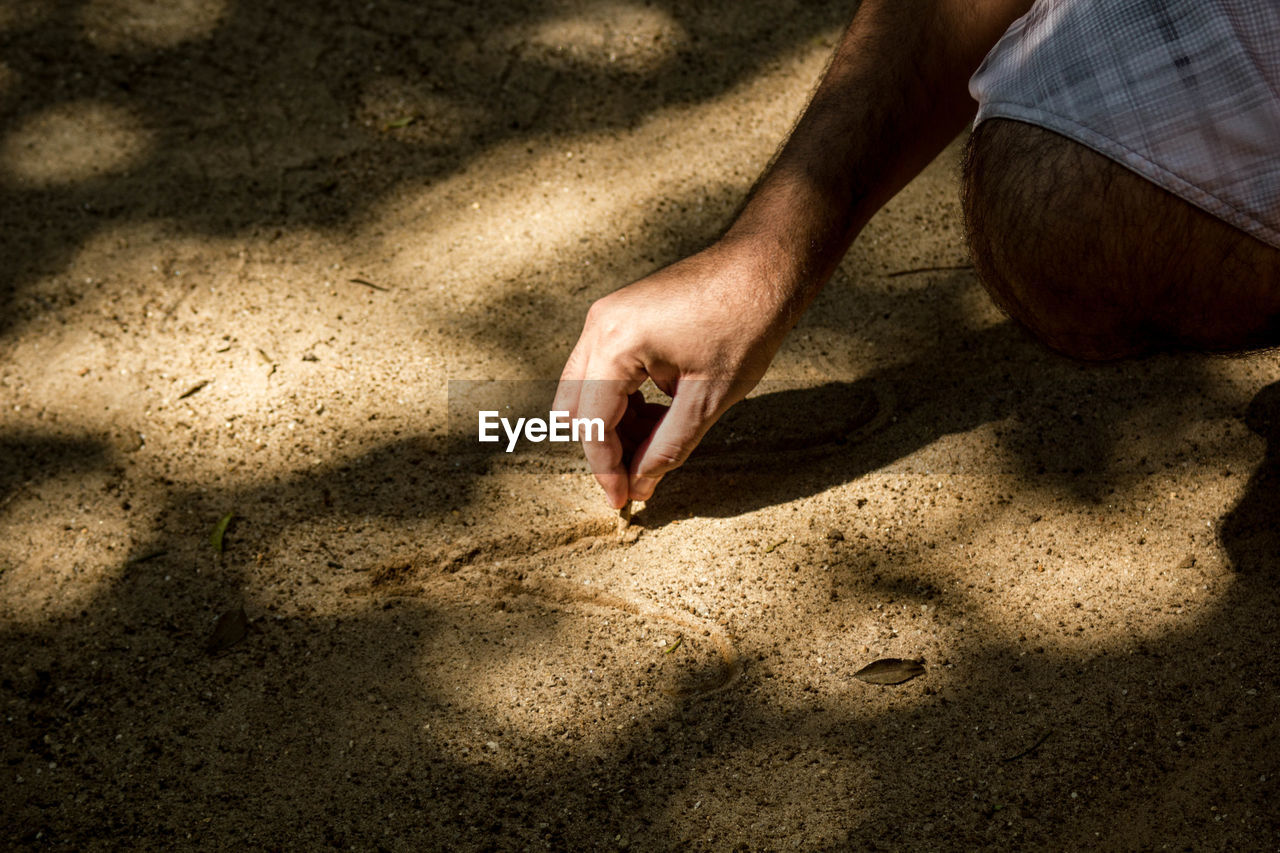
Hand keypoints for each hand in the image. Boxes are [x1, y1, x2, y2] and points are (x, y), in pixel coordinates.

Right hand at [553, 241, 791, 506]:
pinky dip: (622, 400)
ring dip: (613, 424)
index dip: (605, 469)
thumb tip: (642, 484)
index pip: (591, 423)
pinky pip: (604, 369)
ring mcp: (608, 316)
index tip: (622, 501)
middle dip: (603, 447)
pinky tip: (660, 415)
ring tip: (656, 446)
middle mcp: (600, 325)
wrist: (765, 265)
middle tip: (636, 478)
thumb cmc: (744, 322)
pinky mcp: (623, 315)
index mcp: (615, 343)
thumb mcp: (709, 398)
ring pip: (586, 389)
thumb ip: (668, 446)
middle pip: (576, 406)